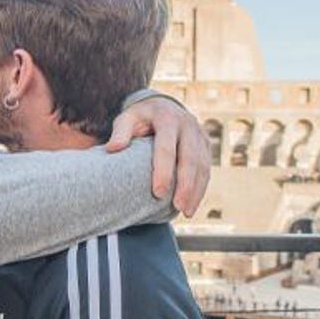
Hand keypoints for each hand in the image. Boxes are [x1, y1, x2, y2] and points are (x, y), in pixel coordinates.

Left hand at [106, 95, 209, 216]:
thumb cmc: (141, 117)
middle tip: (178, 207)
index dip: (163, 171)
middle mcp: (188, 125)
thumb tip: (112, 149)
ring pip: (203, 165)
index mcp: (167, 118)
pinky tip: (193, 204)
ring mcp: (200, 135)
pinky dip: (201, 188)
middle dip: (186, 185)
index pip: (166, 148)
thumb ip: (120, 131)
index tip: (158, 193)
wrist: (163, 105)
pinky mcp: (206, 144)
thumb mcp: (127, 117)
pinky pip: (207, 168)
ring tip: (187, 212)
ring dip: (196, 190)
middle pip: (190, 158)